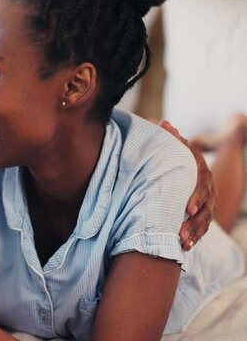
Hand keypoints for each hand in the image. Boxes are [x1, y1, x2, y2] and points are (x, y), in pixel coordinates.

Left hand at [159, 121, 216, 249]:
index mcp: (201, 174)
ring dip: (193, 232)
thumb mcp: (177, 148)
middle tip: (181, 231)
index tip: (187, 208)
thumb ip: (172, 139)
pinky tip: (184, 248)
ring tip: (182, 242)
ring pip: (204, 221)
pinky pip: (202, 228)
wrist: (191, 167)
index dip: (197, 197)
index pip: (202, 186)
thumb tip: (164, 124)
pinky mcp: (203, 215)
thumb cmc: (179, 158)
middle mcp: (208, 190)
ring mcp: (207, 204)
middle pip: (204, 208)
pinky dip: (194, 238)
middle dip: (194, 221)